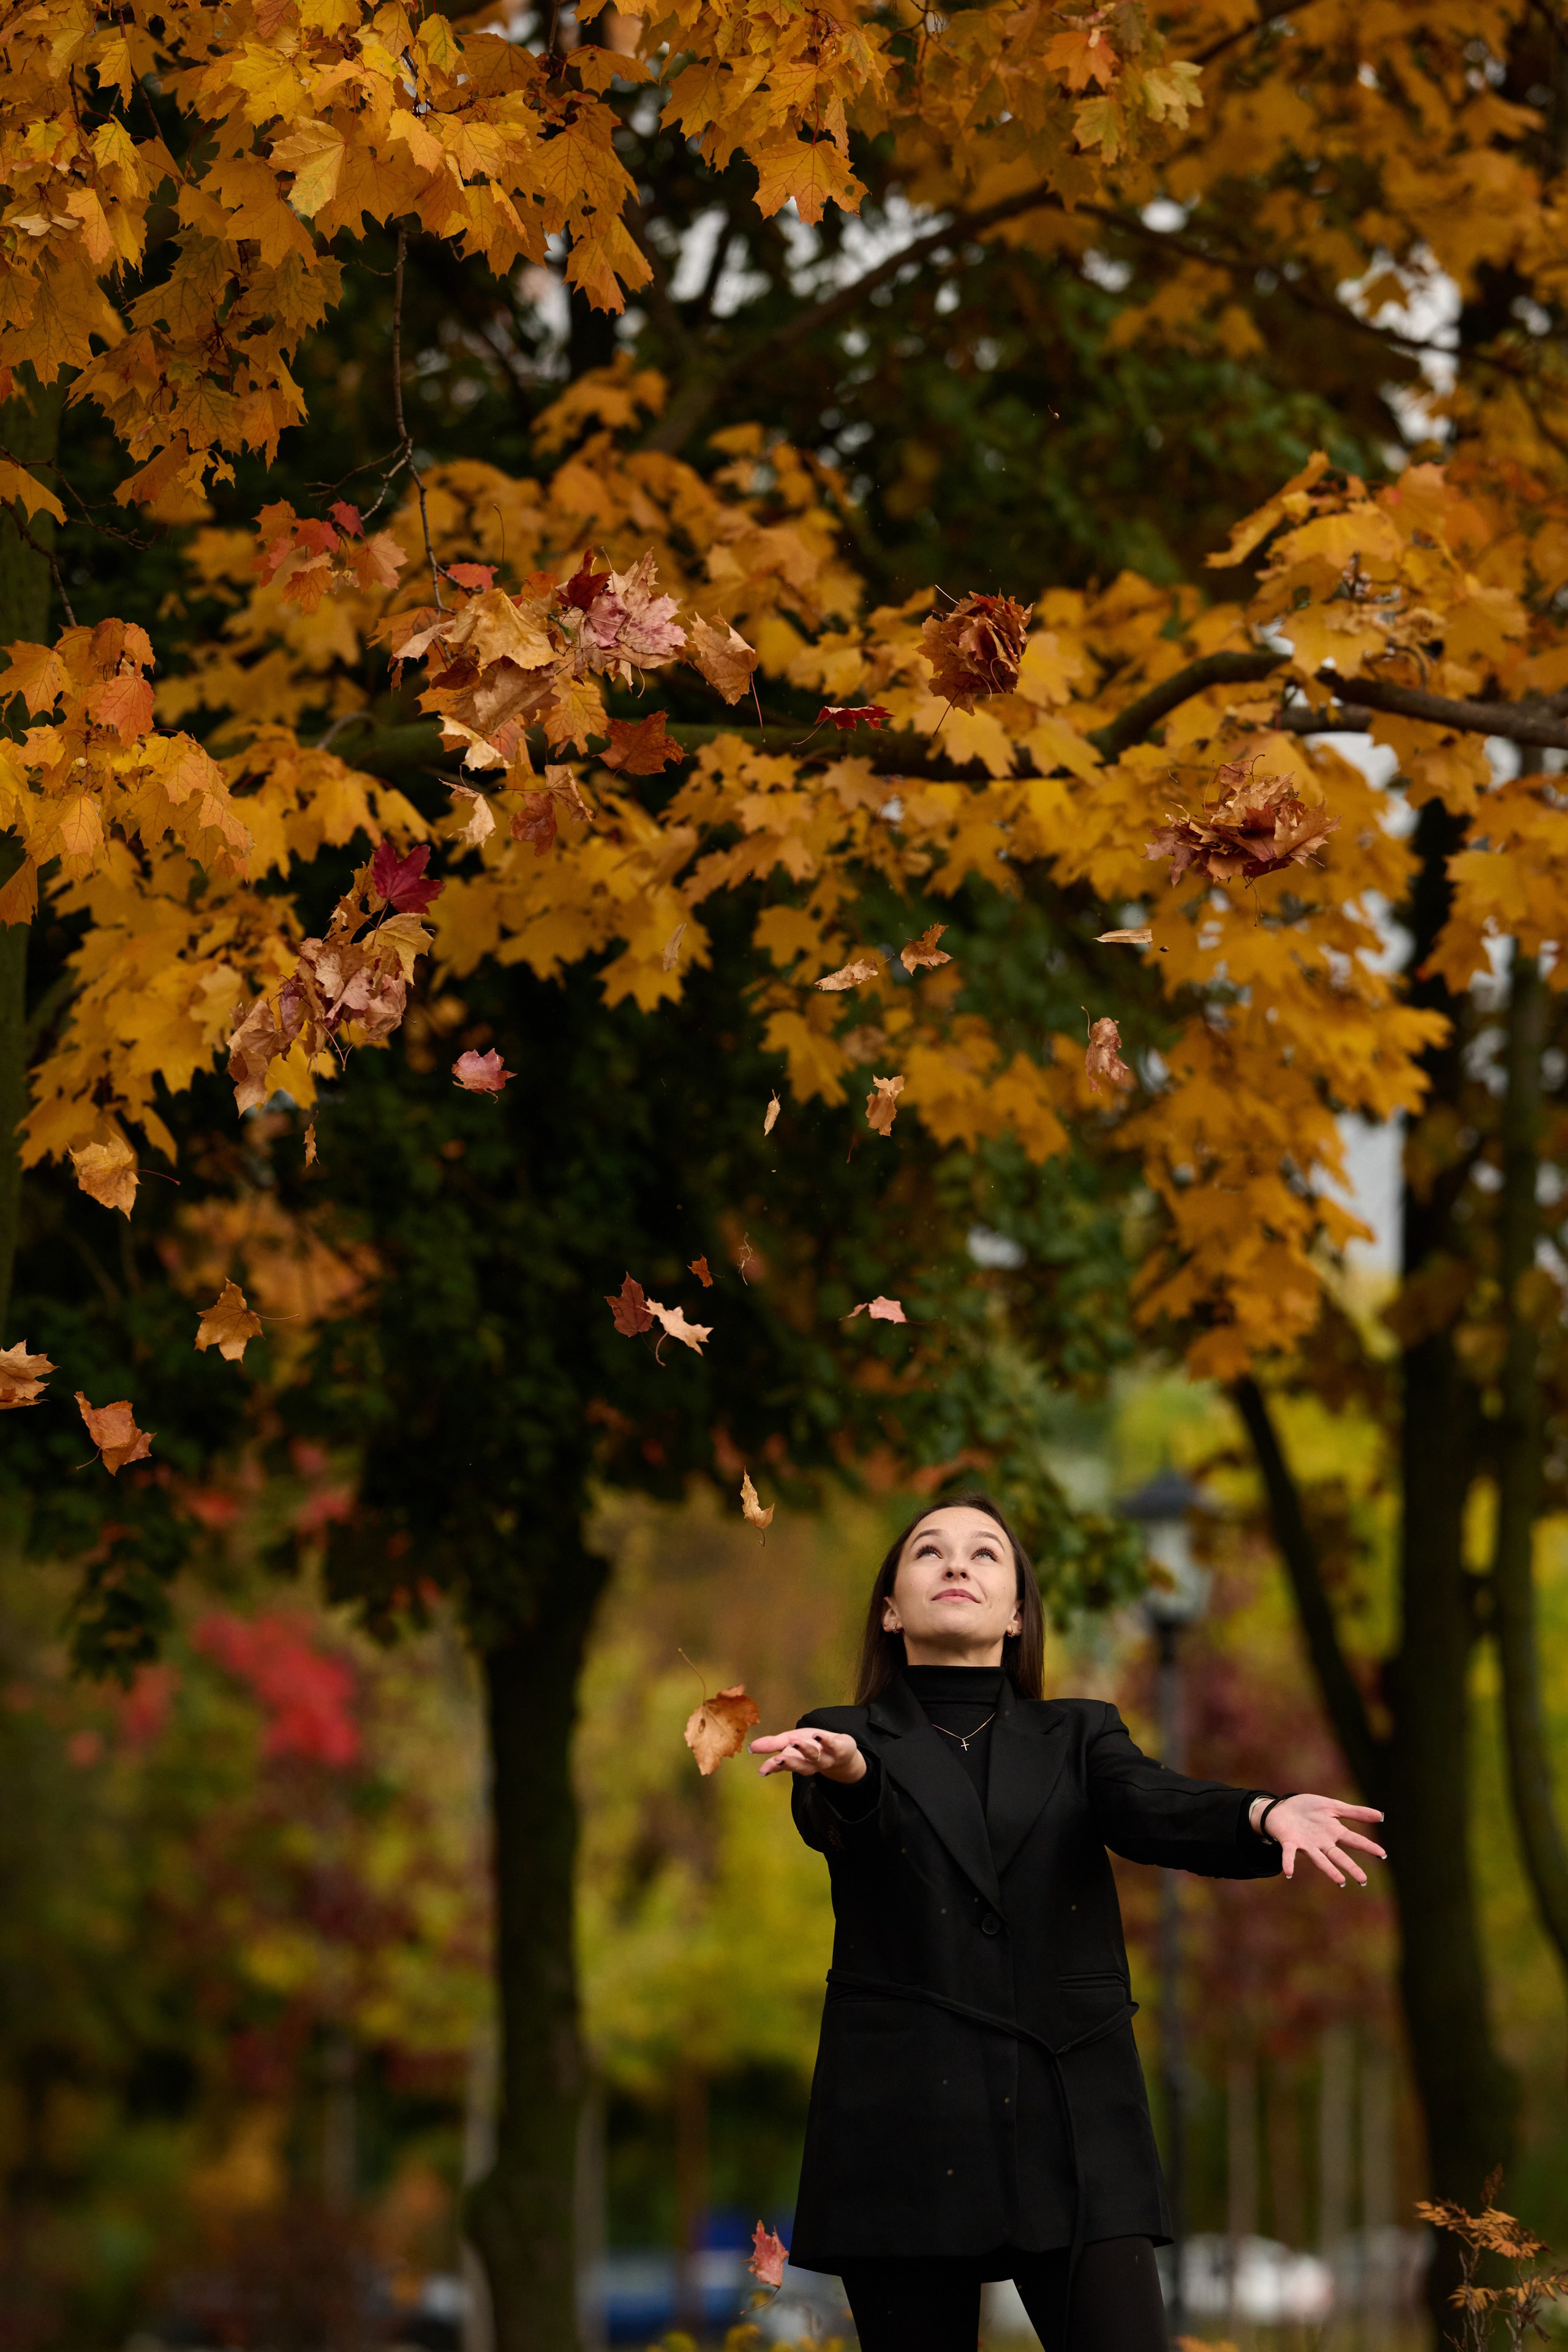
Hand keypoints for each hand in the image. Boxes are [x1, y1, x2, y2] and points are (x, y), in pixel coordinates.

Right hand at [751, 1728, 866, 1783]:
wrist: (842, 1752)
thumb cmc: (812, 1746)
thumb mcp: (790, 1742)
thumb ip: (773, 1744)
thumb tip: (750, 1747)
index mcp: (797, 1761)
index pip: (783, 1765)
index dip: (774, 1767)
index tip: (762, 1770)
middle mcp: (810, 1763)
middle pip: (799, 1765)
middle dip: (788, 1762)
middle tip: (778, 1760)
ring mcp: (825, 1757)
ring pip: (814, 1756)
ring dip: (804, 1750)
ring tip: (794, 1742)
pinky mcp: (838, 1748)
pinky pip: (832, 1745)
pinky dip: (825, 1741)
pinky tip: (818, 1736)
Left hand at [1257, 1793, 1385, 1886]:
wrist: (1282, 1807)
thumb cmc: (1308, 1809)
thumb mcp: (1333, 1806)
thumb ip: (1355, 1812)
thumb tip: (1381, 1815)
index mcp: (1334, 1832)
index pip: (1354, 1840)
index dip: (1367, 1846)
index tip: (1382, 1854)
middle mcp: (1322, 1842)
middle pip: (1339, 1856)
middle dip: (1351, 1867)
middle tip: (1363, 1880)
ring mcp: (1306, 1844)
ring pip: (1319, 1860)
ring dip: (1329, 1870)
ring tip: (1340, 1881)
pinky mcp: (1289, 1842)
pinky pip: (1289, 1854)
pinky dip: (1289, 1863)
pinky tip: (1289, 1872)